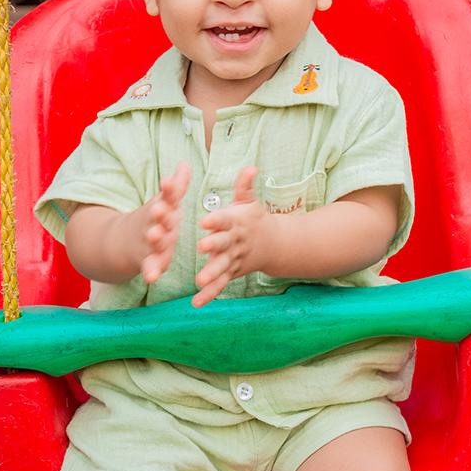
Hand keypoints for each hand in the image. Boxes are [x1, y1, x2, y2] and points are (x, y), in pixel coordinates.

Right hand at [140, 162, 190, 283]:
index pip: (167, 196)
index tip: (168, 181)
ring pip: (153, 240)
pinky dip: (150, 271)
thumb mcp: (167, 202)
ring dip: (155, 239)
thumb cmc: (157, 218)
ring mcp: (150, 242)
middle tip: (159, 209)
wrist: (125, 241)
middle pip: (158, 218)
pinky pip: (150, 266)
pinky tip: (152, 277)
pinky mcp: (148, 261)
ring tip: (155, 236)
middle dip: (159, 214)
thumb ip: (177, 186)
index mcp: (164, 208)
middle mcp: (155, 223)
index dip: (169, 189)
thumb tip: (185, 164)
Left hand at [193, 167, 271, 307]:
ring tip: (199, 281)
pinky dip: (209, 295)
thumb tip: (250, 167)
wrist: (274, 244)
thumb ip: (245, 186)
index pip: (225, 220)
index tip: (205, 220)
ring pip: (222, 267)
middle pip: (224, 244)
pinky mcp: (232, 273)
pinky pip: (220, 285)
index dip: (216, 220)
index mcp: (236, 222)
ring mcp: (234, 259)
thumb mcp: (250, 201)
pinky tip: (196, 303)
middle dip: (213, 245)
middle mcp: (235, 242)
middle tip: (200, 246)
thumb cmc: (255, 219)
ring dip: (212, 274)